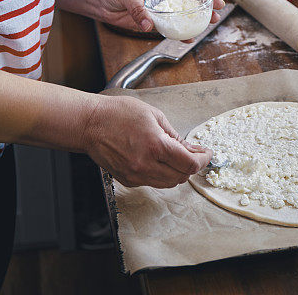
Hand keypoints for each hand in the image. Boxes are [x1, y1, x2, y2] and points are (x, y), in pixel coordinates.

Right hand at [84, 95, 211, 187]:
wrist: (91, 124)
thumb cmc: (118, 114)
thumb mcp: (153, 115)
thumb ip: (174, 135)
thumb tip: (190, 148)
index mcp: (155, 146)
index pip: (189, 163)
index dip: (203, 160)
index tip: (207, 153)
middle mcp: (146, 165)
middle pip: (181, 176)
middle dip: (192, 166)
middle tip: (195, 153)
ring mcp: (136, 175)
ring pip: (168, 183)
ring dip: (178, 172)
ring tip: (179, 157)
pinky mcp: (128, 180)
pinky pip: (152, 182)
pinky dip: (162, 174)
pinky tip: (161, 161)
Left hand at [94, 0, 224, 32]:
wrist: (100, 1)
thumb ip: (138, 9)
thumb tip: (148, 25)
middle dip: (208, 0)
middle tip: (218, 8)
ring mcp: (163, 5)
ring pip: (186, 10)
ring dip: (199, 16)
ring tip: (210, 22)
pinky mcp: (156, 19)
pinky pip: (173, 25)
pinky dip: (182, 32)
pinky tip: (190, 37)